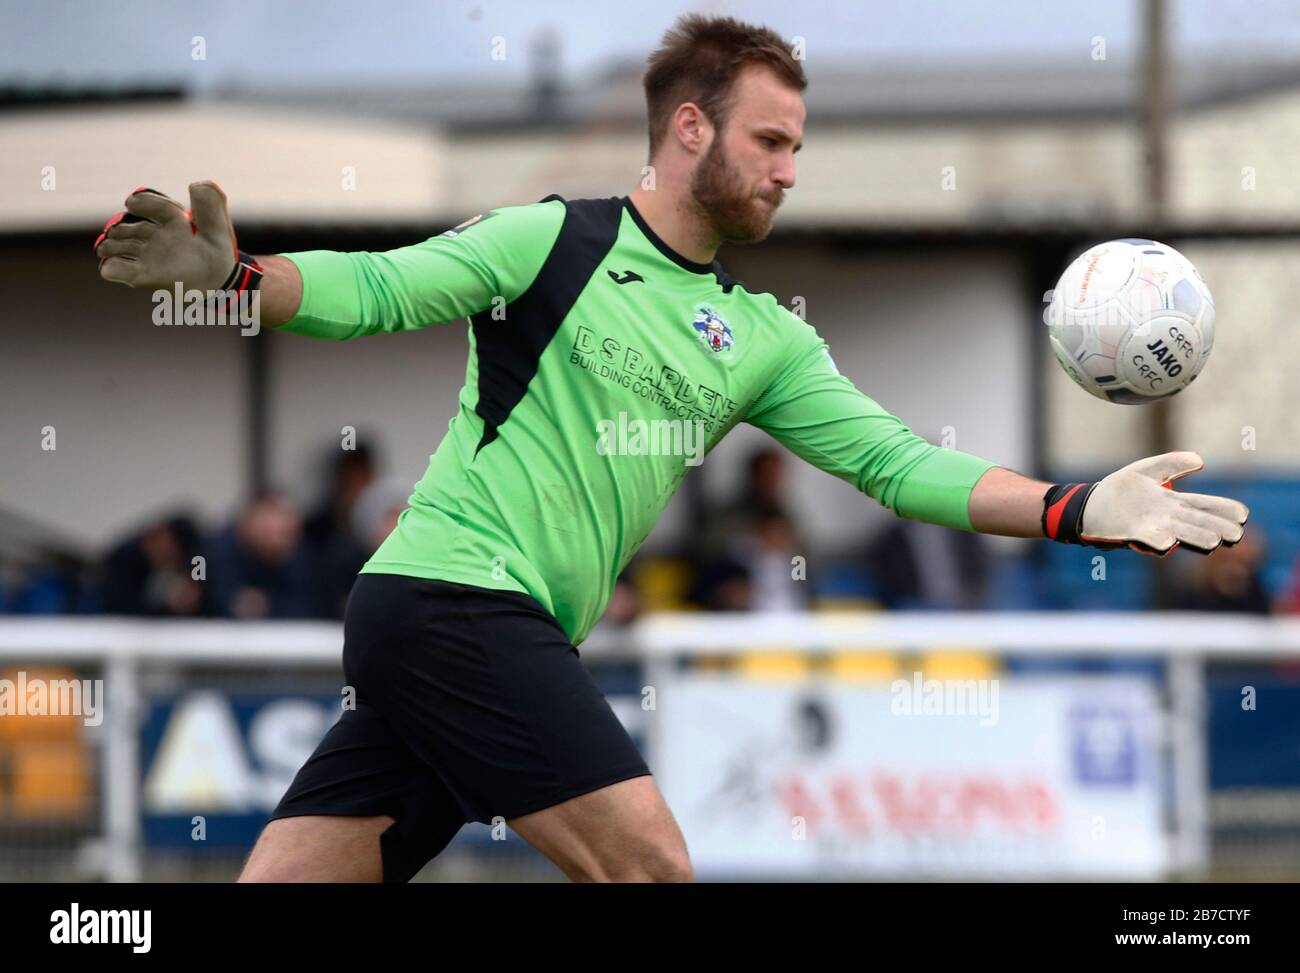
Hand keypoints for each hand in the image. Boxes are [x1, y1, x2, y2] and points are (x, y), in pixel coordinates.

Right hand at [95, 181, 238, 291]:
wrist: (219, 282)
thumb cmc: (216, 252)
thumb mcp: (219, 230)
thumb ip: (211, 208)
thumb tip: (196, 184)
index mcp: (172, 220)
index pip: (154, 206)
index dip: (143, 203)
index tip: (131, 203)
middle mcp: (155, 235)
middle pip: (128, 227)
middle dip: (121, 229)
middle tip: (119, 232)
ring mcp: (147, 254)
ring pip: (117, 245)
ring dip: (111, 246)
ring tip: (108, 249)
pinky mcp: (144, 275)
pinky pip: (121, 270)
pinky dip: (113, 268)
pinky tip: (110, 267)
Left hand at [1044, 451, 1248, 556]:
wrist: (1087, 505)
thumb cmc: (1118, 491)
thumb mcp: (1146, 471)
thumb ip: (1172, 464)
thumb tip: (1200, 460)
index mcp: (1171, 502)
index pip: (1203, 505)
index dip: (1222, 510)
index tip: (1242, 515)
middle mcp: (1165, 517)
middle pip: (1196, 522)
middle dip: (1216, 528)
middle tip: (1236, 535)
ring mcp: (1150, 526)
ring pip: (1178, 532)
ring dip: (1194, 537)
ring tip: (1213, 542)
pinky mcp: (1131, 533)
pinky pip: (1147, 538)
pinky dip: (1157, 540)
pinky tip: (1168, 542)